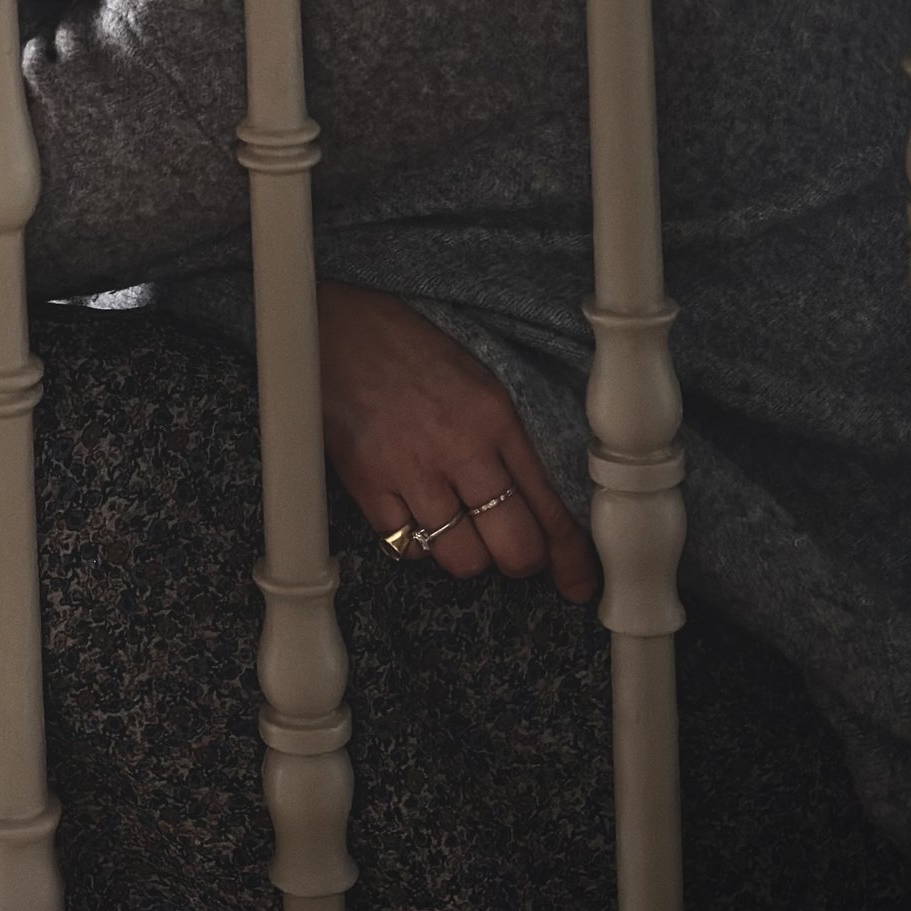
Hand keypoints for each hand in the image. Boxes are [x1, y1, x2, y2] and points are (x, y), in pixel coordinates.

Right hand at [318, 281, 596, 602]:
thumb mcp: (474, 379)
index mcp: (495, 416)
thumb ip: (504, 439)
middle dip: (519, 561)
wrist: (332, 326)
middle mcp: (460, 446)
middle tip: (509, 551)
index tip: (578, 583)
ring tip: (456, 525)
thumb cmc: (404, 347)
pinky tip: (413, 512)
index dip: (570, 557)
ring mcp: (411, 470)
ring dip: (466, 553)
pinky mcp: (368, 486)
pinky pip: (408, 549)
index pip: (549, 504)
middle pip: (515, 548)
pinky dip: (415, 543)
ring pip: (462, 559)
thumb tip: (533, 502)